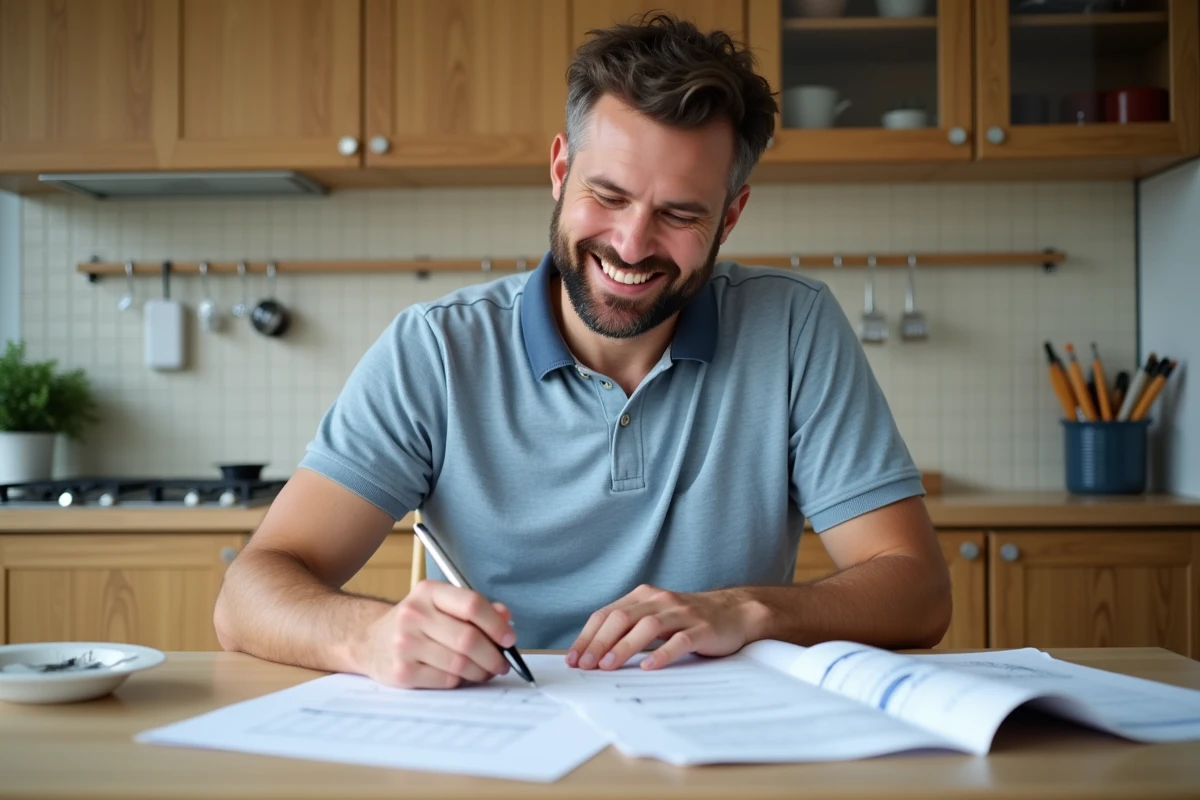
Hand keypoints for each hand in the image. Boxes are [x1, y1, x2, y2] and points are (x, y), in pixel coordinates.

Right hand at [356, 579, 516, 688]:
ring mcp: (405, 644)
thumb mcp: (441, 605)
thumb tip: (505, 617)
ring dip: (480, 672)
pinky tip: (462, 677)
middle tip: (502, 663)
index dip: (496, 624)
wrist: (369, 641)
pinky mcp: (402, 672)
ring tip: (485, 671)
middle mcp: (414, 614)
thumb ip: (474, 609)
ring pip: (459, 663)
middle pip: (468, 639)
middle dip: (493, 655)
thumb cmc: (415, 623)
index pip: (471, 604)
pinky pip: (446, 680)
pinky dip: (461, 681)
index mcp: (429, 592)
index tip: (509, 639)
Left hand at [566, 584, 763, 671]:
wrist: (735, 612)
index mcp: (644, 596)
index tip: (573, 658)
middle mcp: (660, 600)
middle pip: (622, 618)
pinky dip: (662, 654)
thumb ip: (629, 628)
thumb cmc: (688, 620)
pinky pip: (679, 641)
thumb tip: (594, 654)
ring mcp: (682, 613)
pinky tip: (649, 667)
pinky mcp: (702, 629)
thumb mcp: (655, 617)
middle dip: (599, 642)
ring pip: (647, 627)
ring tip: (608, 666)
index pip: (607, 614)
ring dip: (624, 647)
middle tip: (585, 665)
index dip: (588, 636)